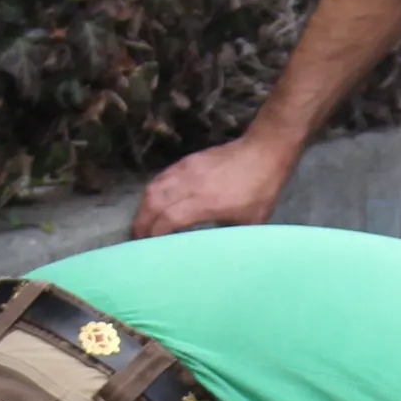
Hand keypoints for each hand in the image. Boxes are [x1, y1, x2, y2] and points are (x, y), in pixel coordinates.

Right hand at [131, 134, 293, 238]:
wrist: (263, 151)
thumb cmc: (260, 190)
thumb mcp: (249, 222)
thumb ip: (226, 234)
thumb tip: (208, 249)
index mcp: (207, 202)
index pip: (169, 218)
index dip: (156, 234)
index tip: (151, 248)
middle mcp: (191, 184)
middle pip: (154, 203)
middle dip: (142, 223)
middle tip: (138, 240)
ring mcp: (186, 169)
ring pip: (153, 188)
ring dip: (143, 208)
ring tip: (141, 225)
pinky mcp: (186, 161)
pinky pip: (160, 178)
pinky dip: (151, 193)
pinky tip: (152, 204)